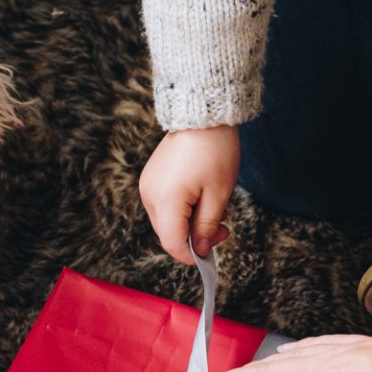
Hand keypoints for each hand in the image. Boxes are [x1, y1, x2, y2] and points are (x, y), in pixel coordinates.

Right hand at [140, 126, 239, 263]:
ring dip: (190, 223)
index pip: (173, 243)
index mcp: (166, 200)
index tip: (212, 255)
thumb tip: (201, 251)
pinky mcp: (151, 179)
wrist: (201, 116)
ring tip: (215, 207)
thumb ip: (207, 227)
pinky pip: (165, 206)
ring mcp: (148, 186)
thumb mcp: (219, 194)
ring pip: (167, 221)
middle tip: (224, 228)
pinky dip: (182, 210)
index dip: (192, 256)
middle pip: (168, 234)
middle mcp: (150, 195)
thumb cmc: (214, 151)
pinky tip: (201, 197)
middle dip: (195, 238)